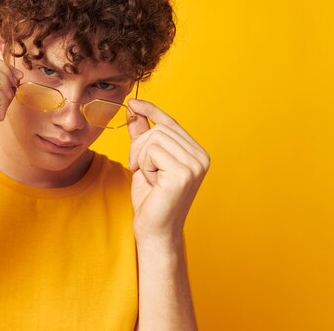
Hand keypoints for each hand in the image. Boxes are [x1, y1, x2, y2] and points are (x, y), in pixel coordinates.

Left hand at [126, 99, 209, 243]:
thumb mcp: (144, 161)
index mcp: (196, 153)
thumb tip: (135, 110)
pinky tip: (152, 182)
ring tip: (149, 177)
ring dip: (141, 158)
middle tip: (139, 168)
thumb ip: (142, 136)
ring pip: (154, 138)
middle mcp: (201, 157)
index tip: (132, 103)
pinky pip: (152, 151)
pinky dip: (144, 166)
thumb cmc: (150, 199)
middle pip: (159, 129)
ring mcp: (195, 165)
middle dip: (139, 147)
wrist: (153, 230)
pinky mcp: (184, 174)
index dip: (151, 110)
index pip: (171, 123)